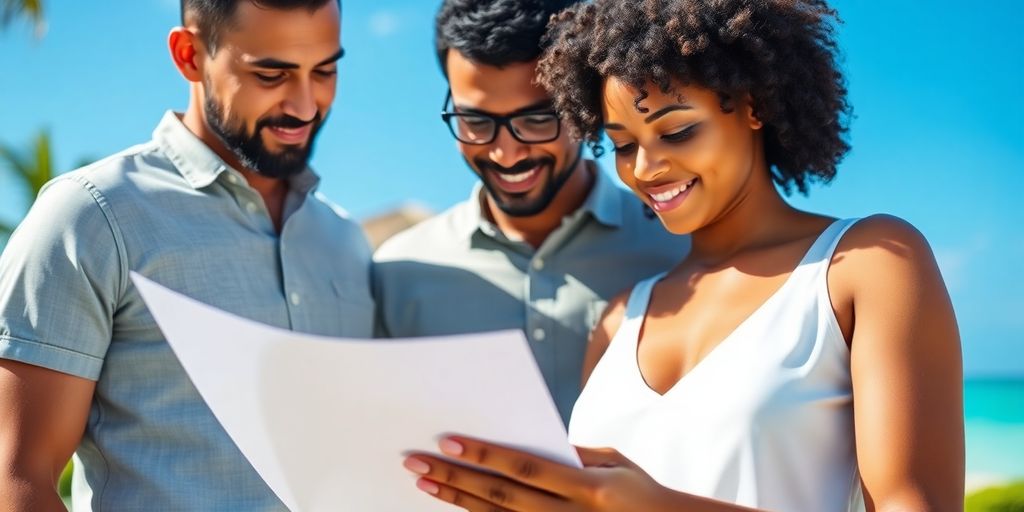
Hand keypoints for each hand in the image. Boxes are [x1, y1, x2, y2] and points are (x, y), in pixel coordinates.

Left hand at [403, 435, 673, 511]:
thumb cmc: (639, 491)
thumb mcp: (613, 464)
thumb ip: (571, 452)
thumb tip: (523, 440)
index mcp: (587, 489)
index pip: (524, 467)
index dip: (484, 455)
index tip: (447, 440)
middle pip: (500, 496)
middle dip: (456, 478)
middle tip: (416, 462)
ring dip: (458, 502)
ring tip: (425, 485)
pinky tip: (456, 510)